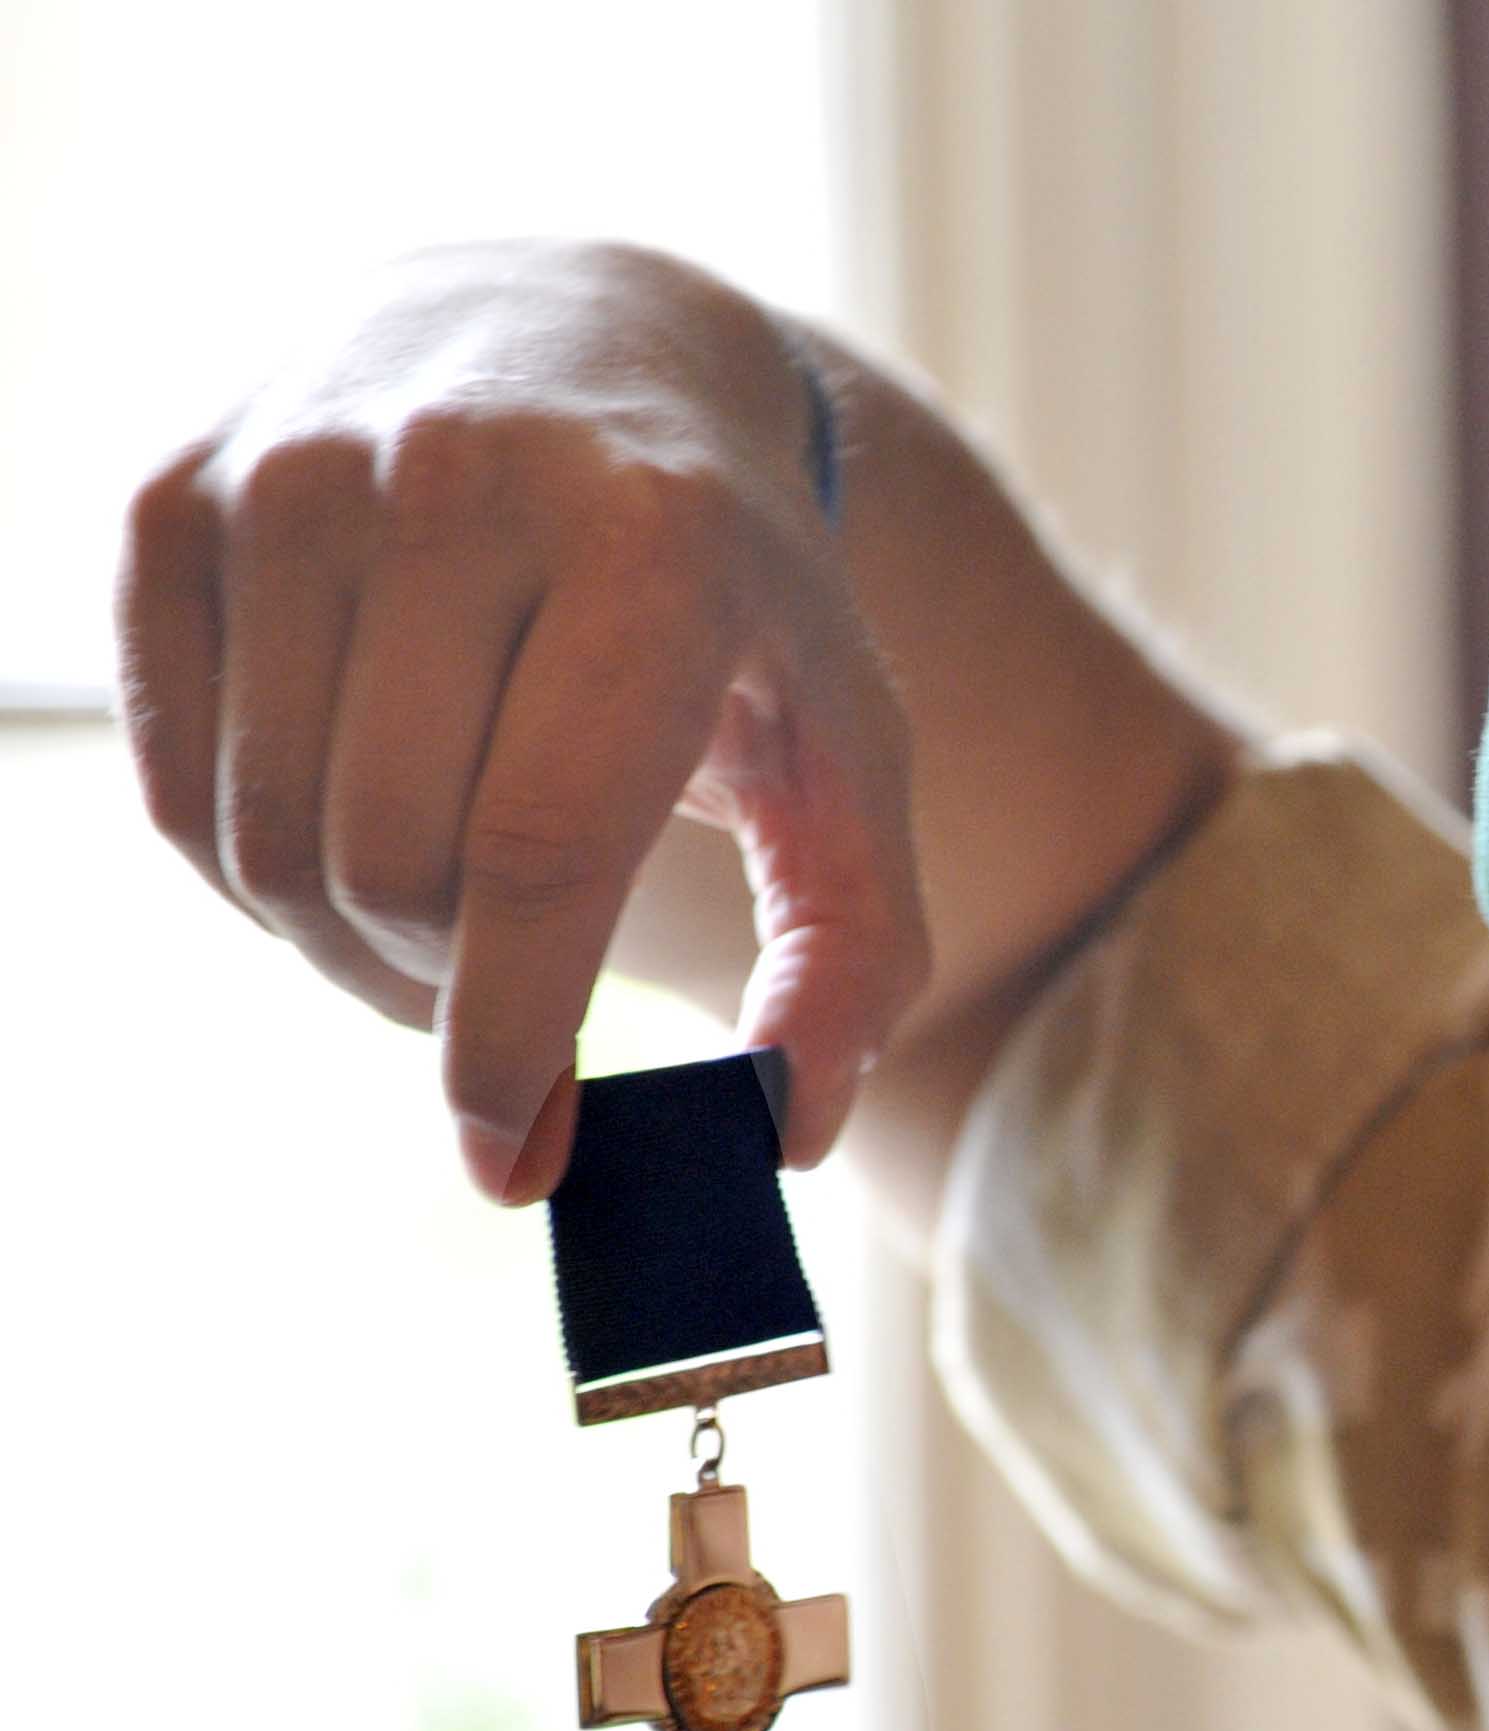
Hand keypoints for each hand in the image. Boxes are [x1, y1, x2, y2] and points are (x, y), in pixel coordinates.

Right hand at [112, 244, 931, 1205]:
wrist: (580, 348)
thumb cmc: (730, 589)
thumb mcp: (843, 739)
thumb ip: (853, 945)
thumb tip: (787, 1129)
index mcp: (651, 542)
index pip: (534, 849)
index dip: (511, 1037)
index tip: (513, 1163)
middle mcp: (455, 479)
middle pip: (394, 866)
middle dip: (453, 990)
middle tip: (512, 995)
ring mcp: (292, 475)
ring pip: (270, 844)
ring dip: (353, 948)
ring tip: (450, 918)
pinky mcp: (173, 501)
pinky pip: (177, 788)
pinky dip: (256, 877)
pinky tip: (350, 841)